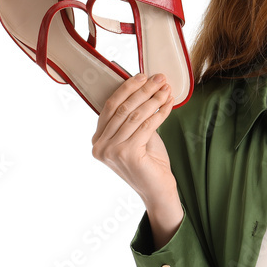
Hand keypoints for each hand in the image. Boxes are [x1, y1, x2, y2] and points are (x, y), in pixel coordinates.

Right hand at [91, 73, 176, 209]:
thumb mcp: (137, 135)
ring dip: (154, 99)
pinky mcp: (126, 154)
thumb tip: (143, 87)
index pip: (110, 106)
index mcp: (98, 140)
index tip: (143, 76)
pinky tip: (169, 104)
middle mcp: (100, 146)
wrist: (158, 190)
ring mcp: (111, 151)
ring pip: (135, 115)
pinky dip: (160, 112)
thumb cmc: (149, 162)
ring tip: (167, 89)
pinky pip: (146, 125)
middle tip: (159, 78)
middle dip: (143, 90)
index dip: (127, 89)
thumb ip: (134, 116)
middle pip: (122, 108)